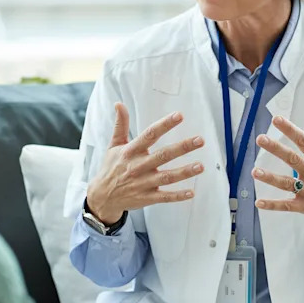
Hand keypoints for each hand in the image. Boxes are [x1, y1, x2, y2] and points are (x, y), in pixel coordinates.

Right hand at [85, 103, 204, 224]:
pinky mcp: (147, 198)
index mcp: (130, 151)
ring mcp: (143, 183)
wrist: (102, 197)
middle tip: (200, 140)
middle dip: (182, 148)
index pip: (150, 135)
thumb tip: (119, 104)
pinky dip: (178, 196)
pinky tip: (191, 192)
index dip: (164, 125)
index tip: (179, 116)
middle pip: (163, 155)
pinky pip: (164, 197)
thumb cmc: (111, 168)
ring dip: (184, 172)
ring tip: (201, 166)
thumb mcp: (113, 145)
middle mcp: (138, 166)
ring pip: (167, 177)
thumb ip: (120, 125)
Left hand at [252, 113, 303, 246]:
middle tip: (260, 139)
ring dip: (270, 177)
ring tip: (255, 171)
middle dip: (276, 149)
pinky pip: (287, 206)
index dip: (290, 130)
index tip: (277, 120)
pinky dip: (273, 205)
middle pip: (292, 159)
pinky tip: (259, 203)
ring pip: (286, 183)